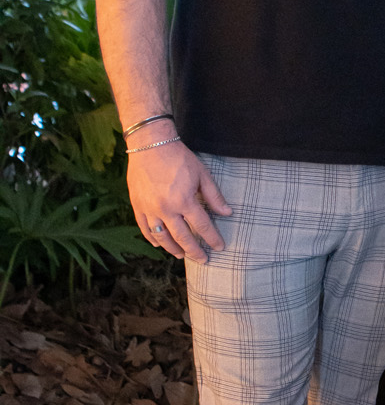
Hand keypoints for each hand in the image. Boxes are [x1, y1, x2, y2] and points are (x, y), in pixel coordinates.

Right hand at [127, 138, 230, 261]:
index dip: (212, 238)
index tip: (219, 247)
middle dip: (194, 251)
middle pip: (182, 237)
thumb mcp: (202, 174)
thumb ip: (214, 196)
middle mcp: (166, 209)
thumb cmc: (179, 158)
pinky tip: (158, 244)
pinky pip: (144, 228)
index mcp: (184, 201)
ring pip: (161, 237)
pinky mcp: (137, 205)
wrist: (150, 144)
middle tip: (203, 260)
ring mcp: (149, 208)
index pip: (202, 226)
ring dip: (172, 249)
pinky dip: (151, 238)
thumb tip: (227, 213)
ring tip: (181, 255)